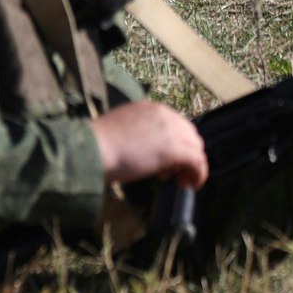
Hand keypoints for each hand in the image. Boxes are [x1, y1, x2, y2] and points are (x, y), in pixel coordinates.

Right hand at [90, 101, 208, 188]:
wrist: (93, 149)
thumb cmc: (99, 144)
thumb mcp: (123, 131)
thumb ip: (139, 135)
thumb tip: (146, 151)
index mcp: (150, 108)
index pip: (175, 124)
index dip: (175, 144)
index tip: (164, 162)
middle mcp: (164, 114)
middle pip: (190, 134)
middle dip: (185, 154)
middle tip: (172, 174)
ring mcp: (171, 130)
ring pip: (196, 147)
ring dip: (192, 165)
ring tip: (179, 181)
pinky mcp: (175, 149)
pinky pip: (197, 161)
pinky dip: (199, 173)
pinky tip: (191, 185)